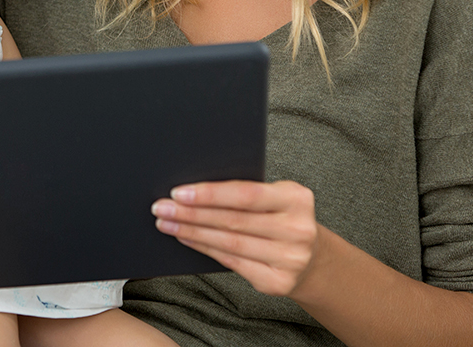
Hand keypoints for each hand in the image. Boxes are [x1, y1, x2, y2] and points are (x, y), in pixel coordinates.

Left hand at [152, 179, 320, 297]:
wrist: (311, 257)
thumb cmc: (280, 217)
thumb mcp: (274, 196)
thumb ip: (244, 191)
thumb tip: (192, 190)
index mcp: (296, 198)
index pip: (246, 194)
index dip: (210, 194)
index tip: (179, 192)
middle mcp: (298, 230)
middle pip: (233, 220)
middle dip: (192, 214)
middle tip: (161, 208)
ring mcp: (290, 259)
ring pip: (229, 243)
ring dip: (192, 233)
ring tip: (167, 224)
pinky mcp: (278, 282)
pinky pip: (232, 262)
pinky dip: (204, 249)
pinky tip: (186, 239)